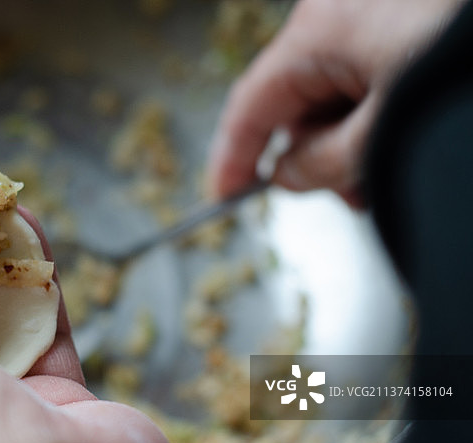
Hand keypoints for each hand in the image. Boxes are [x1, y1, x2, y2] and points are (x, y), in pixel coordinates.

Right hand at [208, 0, 463, 205]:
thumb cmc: (466, 77)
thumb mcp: (384, 138)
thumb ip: (320, 165)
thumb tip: (287, 174)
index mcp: (320, 30)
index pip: (252, 103)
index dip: (233, 156)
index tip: (224, 195)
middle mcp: (339, 11)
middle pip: (298, 101)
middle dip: (317, 154)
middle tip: (352, 191)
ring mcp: (372, 11)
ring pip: (336, 93)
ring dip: (354, 139)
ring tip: (395, 164)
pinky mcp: (403, 18)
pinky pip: (369, 74)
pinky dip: (379, 113)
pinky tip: (407, 133)